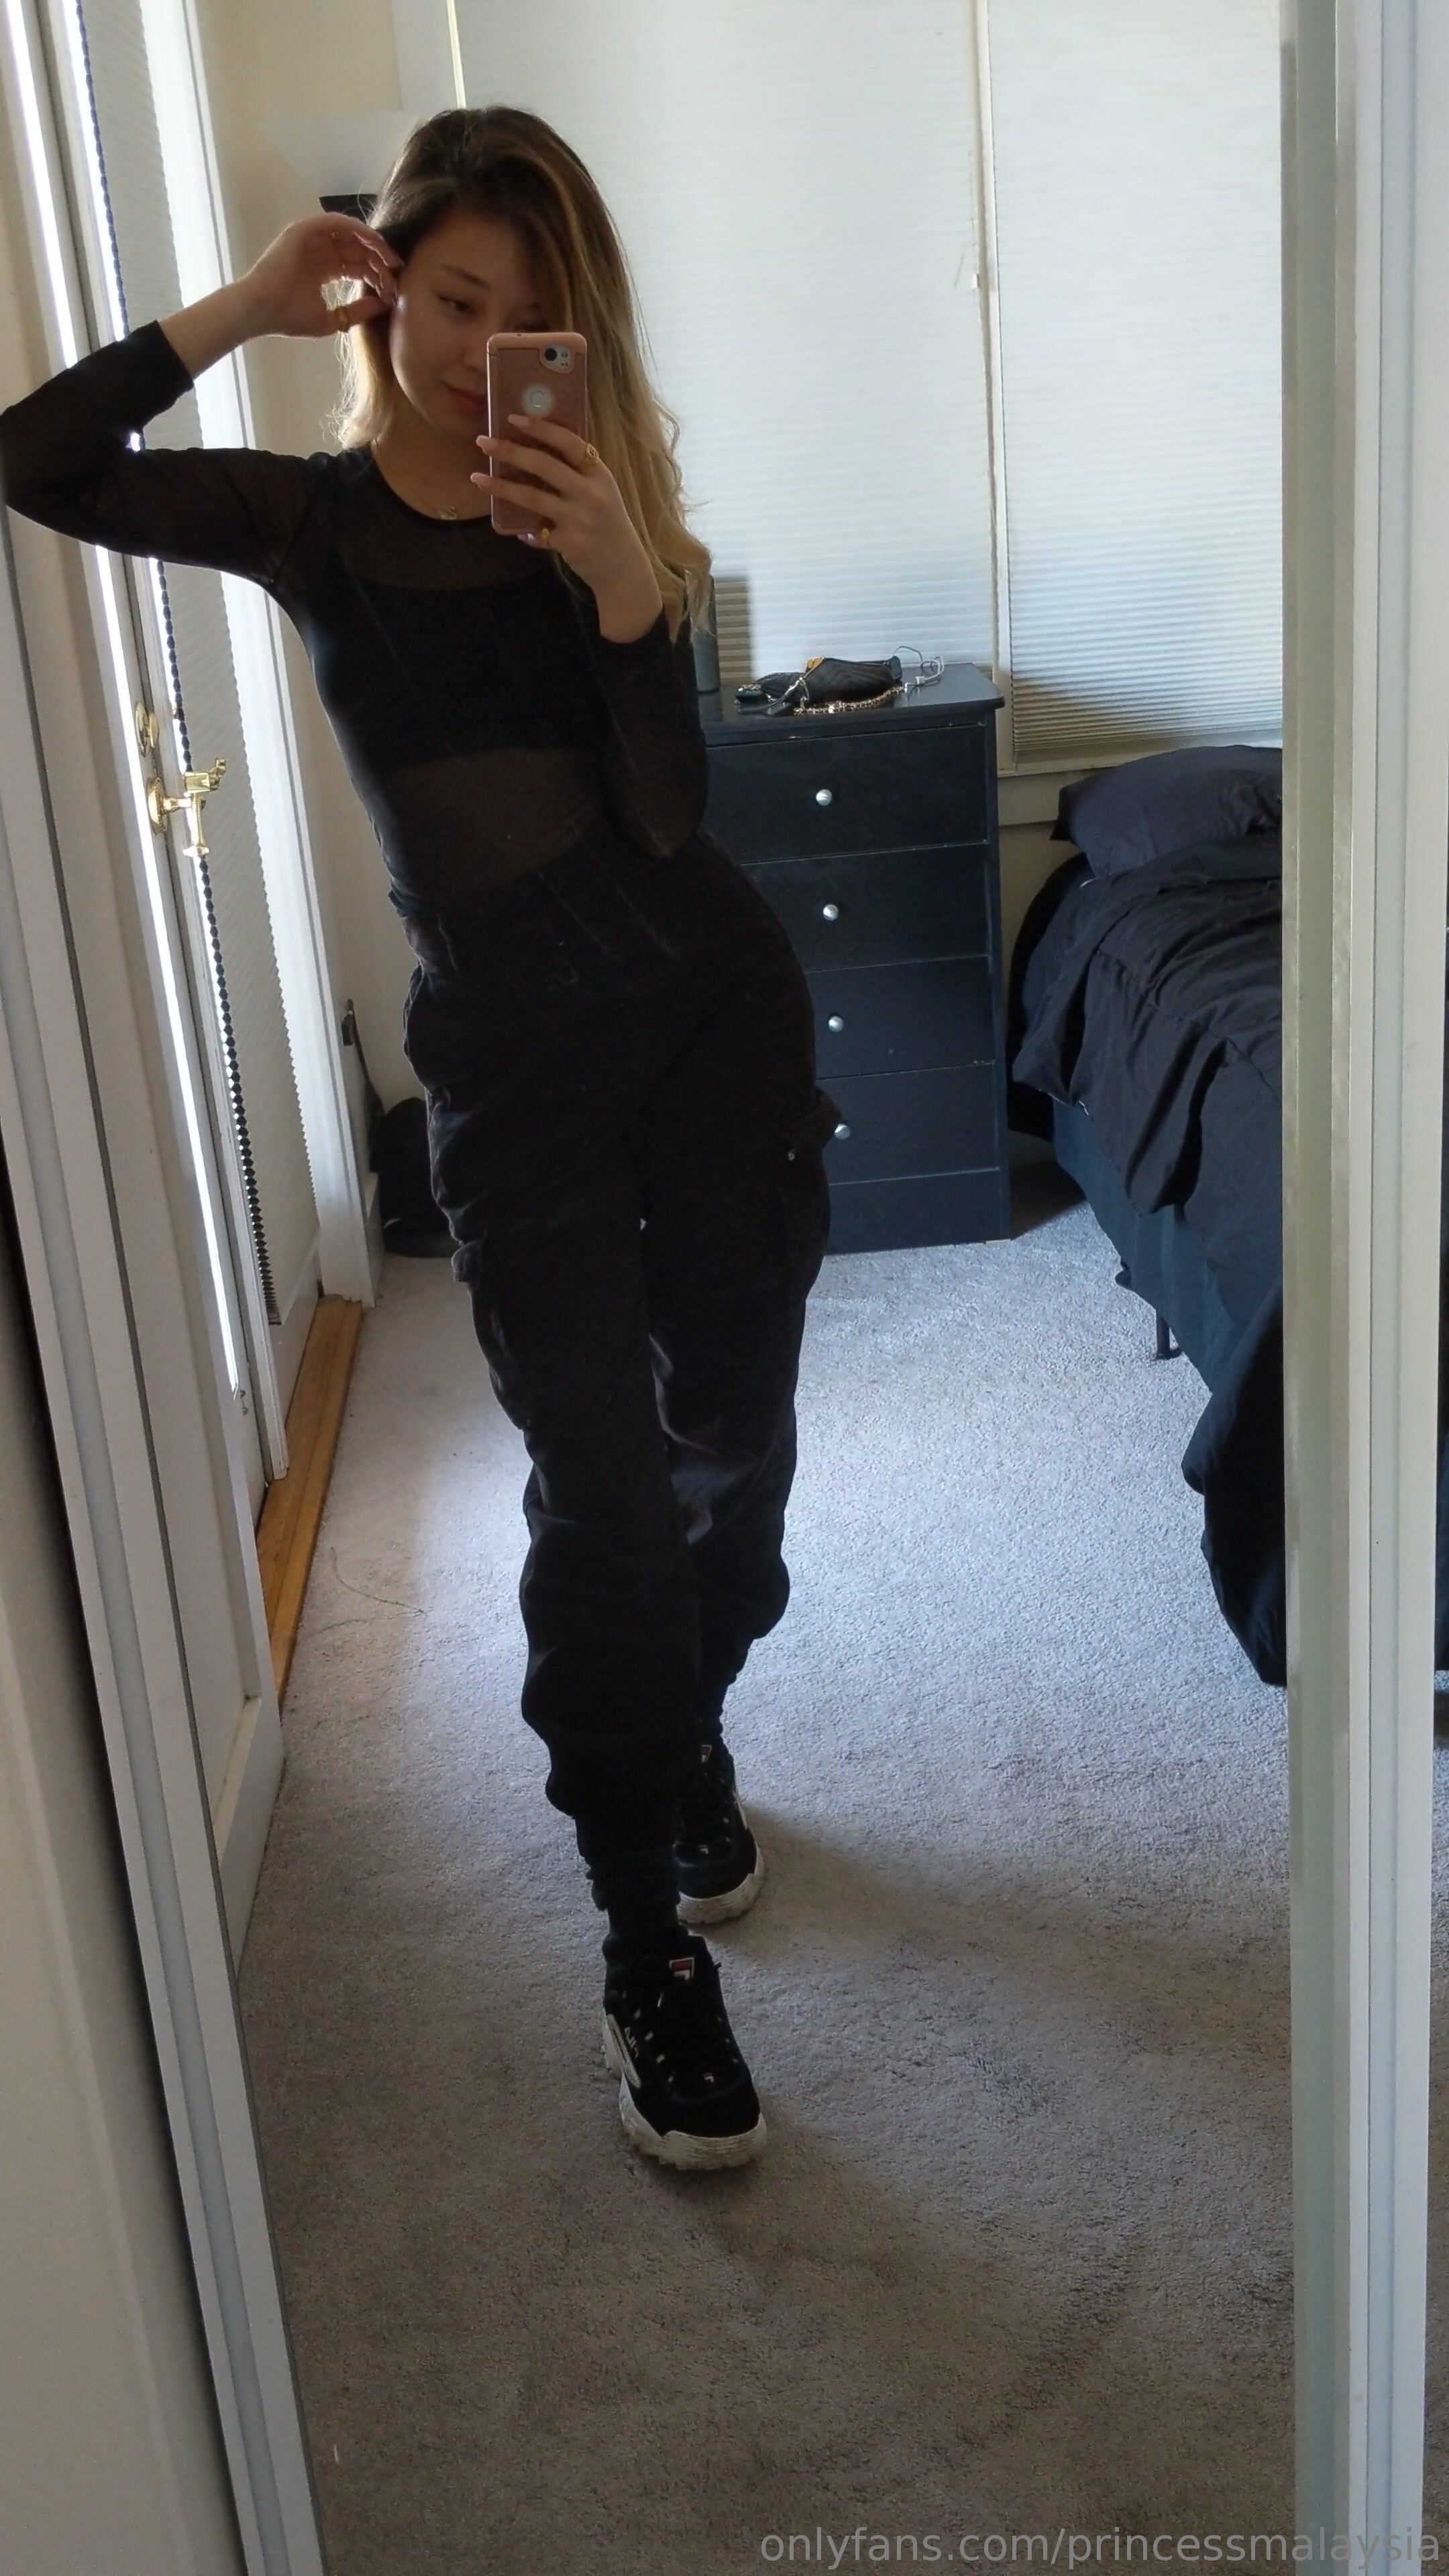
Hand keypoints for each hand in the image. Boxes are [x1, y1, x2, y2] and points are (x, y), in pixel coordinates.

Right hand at [242, 214, 401, 340]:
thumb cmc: (290, 318)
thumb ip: (357, 311)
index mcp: (324, 269)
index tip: (393, 291)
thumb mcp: (333, 320)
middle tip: (397, 275)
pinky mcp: (305, 229)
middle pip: (358, 250)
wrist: (262, 310)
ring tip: (391, 260)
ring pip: (352, 234)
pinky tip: (374, 243)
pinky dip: (358, 230)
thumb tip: (384, 305)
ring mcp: (312, 238)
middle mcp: (320, 250)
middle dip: (380, 261)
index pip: (357, 266)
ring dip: (373, 244)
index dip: (377, 276)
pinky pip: (338, 223)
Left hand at [471, 416, 661, 628]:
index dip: (542, 428)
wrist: (623, 568)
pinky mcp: (569, 543)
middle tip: (484, 442)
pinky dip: (525, 532)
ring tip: (477, 478)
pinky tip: (518, 532)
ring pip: (533, 497)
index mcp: (599, 474)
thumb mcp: (601, 492)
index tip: (514, 418)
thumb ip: (577, 474)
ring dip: (502, 486)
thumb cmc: (608, 525)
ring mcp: (579, 519)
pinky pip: (537, 532)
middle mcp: (591, 493)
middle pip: (545, 465)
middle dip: (511, 451)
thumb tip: (535, 452)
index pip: (569, 442)